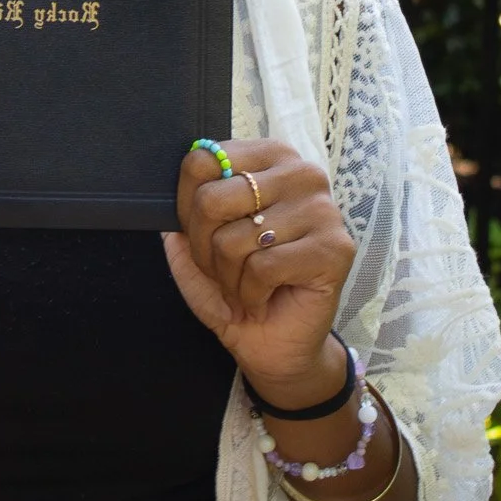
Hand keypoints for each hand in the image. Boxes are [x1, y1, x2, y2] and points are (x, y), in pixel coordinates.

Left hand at [163, 139, 354, 401]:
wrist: (273, 343)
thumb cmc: (236, 285)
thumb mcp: (194, 248)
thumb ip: (179, 218)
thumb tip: (165, 207)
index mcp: (269, 158)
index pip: (204, 159)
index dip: (186, 206)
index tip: (201, 234)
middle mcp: (301, 173)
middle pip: (212, 199)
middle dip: (203, 248)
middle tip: (223, 270)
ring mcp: (323, 209)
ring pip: (235, 239)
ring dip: (228, 277)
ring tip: (246, 285)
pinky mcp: (335, 248)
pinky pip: (262, 267)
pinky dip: (250, 294)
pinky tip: (265, 298)